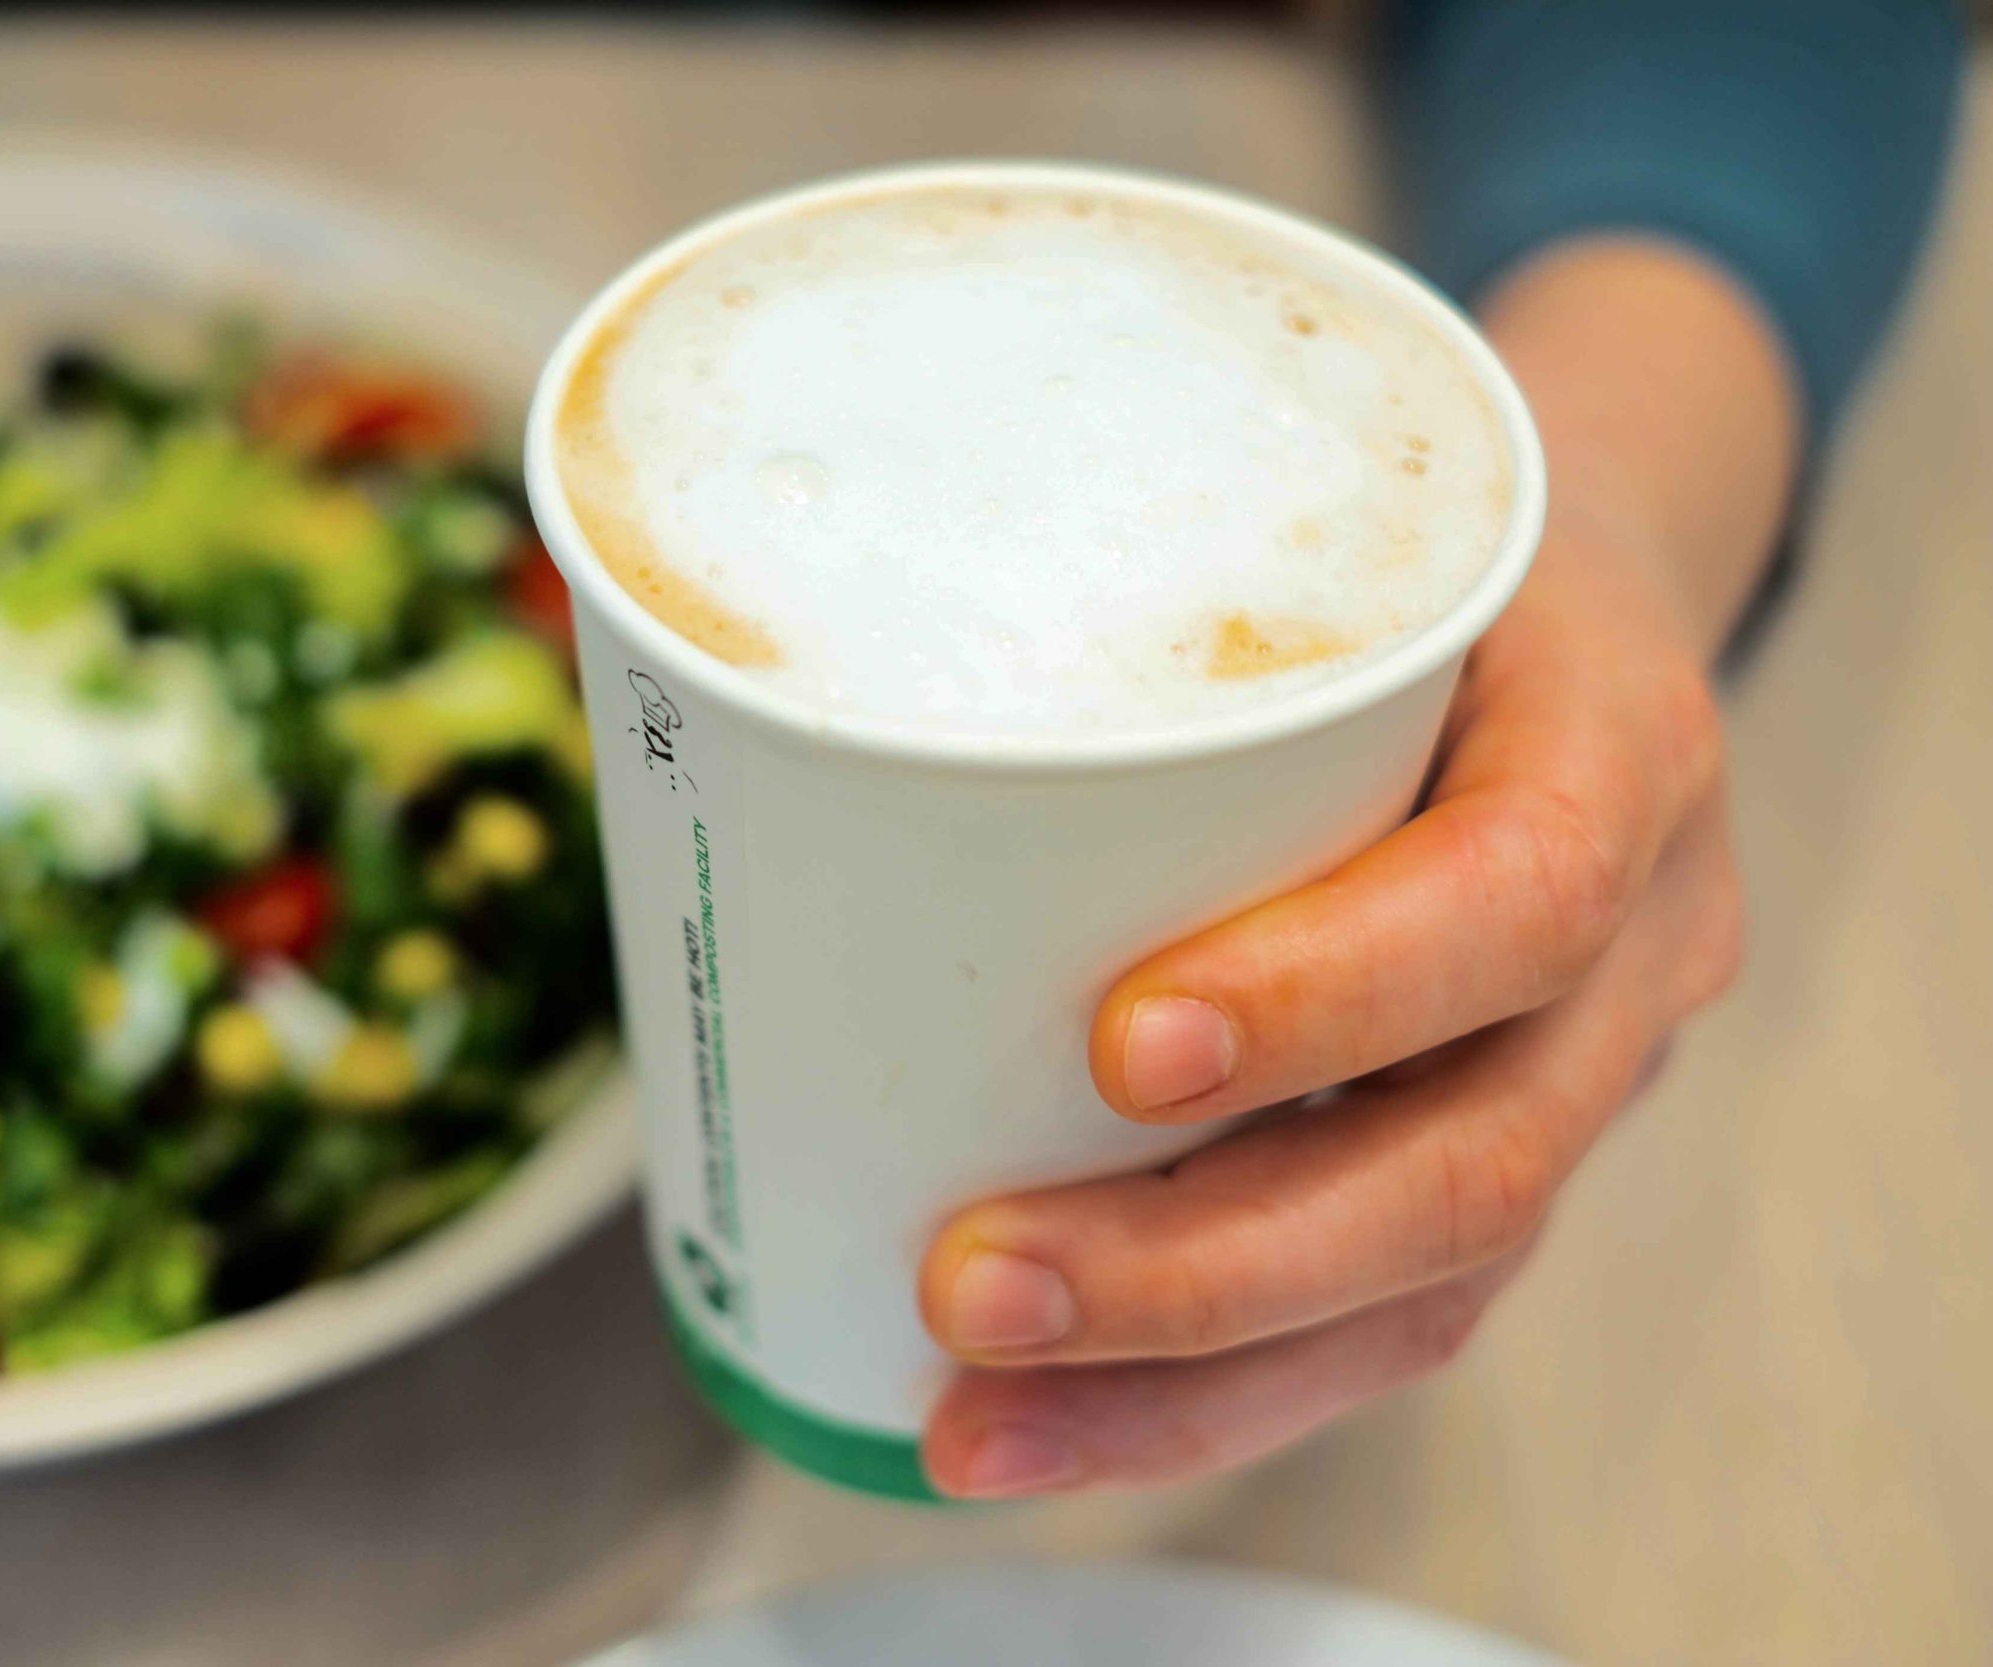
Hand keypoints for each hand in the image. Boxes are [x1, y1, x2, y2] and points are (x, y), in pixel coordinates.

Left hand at [915, 507, 1746, 1497]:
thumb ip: (1104, 555)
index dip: (1333, 991)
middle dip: (1202, 1262)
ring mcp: (1580, 1075)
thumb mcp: (1327, 490)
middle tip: (968, 1286)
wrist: (1578, 600)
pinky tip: (1047, 1426)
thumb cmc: (1409, 540)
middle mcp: (1634, 939)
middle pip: (1469, 1159)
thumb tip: (670, 615)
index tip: (1118, 1048)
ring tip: (969, 1418)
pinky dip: (1211, 1396)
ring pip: (1426, 1285)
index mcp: (1608, 736)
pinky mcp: (1499, 1153)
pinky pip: (1389, 1319)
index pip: (1518, 888)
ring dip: (1183, 1381)